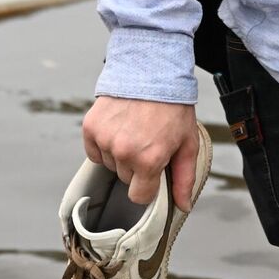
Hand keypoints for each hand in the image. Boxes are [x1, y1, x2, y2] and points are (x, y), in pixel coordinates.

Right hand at [81, 96, 200, 208]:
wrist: (151, 71)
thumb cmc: (173, 108)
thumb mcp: (187, 144)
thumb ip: (184, 178)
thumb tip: (184, 206)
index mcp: (149, 160)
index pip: (139, 196)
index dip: (147, 186)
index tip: (153, 171)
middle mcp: (124, 152)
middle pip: (125, 178)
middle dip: (136, 166)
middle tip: (147, 141)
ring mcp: (105, 139)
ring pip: (110, 164)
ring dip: (120, 154)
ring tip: (134, 131)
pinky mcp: (91, 127)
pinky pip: (94, 151)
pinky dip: (104, 144)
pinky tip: (118, 128)